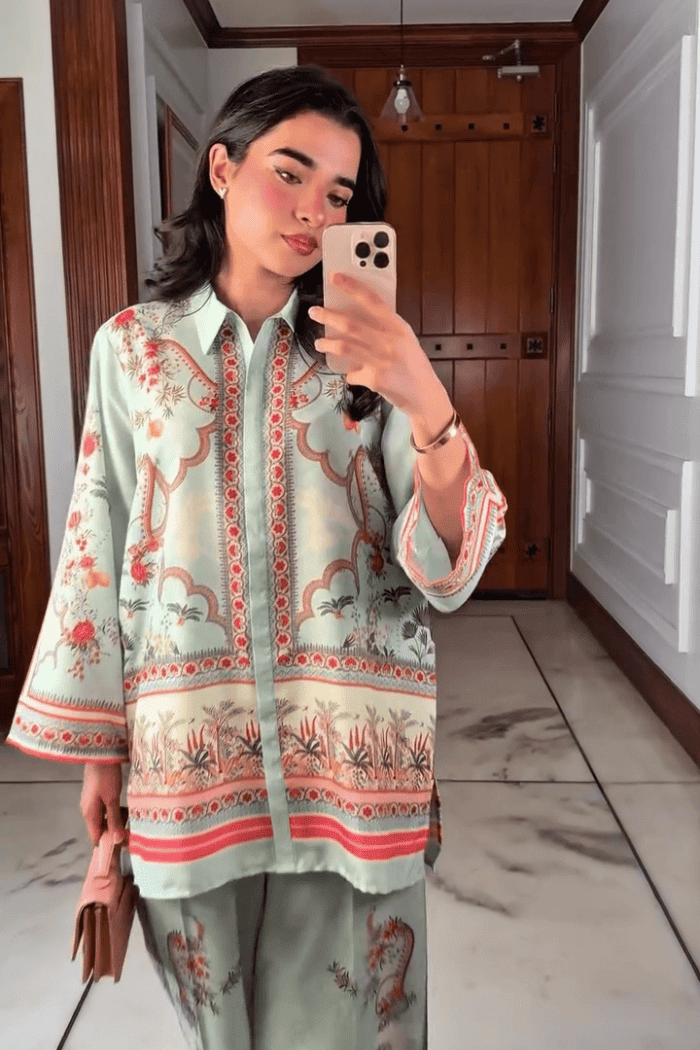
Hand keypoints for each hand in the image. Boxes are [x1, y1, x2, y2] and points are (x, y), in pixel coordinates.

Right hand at [80, 762, 126, 845]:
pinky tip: (122, 808)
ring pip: (101, 819)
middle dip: (113, 832)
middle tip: (130, 831)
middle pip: (98, 829)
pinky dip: (112, 812)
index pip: (95, 838)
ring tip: (128, 818)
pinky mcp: (94, 795)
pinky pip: (102, 810)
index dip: (108, 844)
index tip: (123, 844)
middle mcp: (86, 810)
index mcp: (89, 814)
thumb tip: (117, 840)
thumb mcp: (112, 799)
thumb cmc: (106, 775)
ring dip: (113, 821)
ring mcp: (89, 802)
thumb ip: (114, 820)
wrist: (100, 754)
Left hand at [309, 272, 446, 417]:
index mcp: (399, 327)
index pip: (373, 300)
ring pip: (345, 347)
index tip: (335, 277)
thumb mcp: (405, 341)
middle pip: (351, 324)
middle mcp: (391, 341)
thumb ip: (385, 329)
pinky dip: (349, 374)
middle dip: (328, 316)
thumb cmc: (413, 366)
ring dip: (328, 344)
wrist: (425, 395)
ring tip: (319, 342)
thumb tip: (355, 318)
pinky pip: (352, 373)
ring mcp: (382, 361)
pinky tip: (351, 374)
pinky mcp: (375, 379)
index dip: (352, 287)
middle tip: (314, 311)